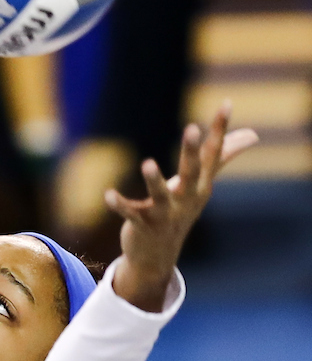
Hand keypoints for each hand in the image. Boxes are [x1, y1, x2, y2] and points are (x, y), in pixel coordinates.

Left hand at [106, 103, 257, 311]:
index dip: (220, 130)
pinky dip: (120, 204)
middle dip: (191, 152)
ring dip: (154, 180)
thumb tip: (253, 135)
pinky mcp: (142, 224)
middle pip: (191, 173)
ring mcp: (164, 214)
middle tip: (192, 128)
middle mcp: (186, 200)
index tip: (226, 103)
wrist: (157, 257)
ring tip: (147, 163)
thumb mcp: (202, 185)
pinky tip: (108, 195)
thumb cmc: (180, 212)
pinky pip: (131, 213)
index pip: (214, 154)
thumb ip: (223, 157)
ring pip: (160, 195)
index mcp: (201, 186)